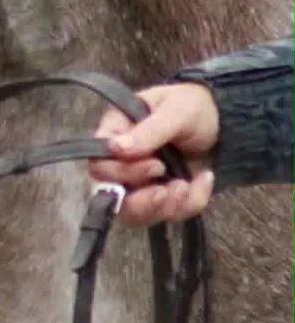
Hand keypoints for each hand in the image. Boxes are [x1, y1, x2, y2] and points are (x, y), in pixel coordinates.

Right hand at [88, 83, 219, 226]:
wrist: (223, 122)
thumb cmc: (193, 106)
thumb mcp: (176, 111)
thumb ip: (149, 131)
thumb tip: (116, 148)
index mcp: (115, 133)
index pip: (99, 164)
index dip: (121, 173)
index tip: (156, 166)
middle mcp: (120, 161)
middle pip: (111, 196)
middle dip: (144, 200)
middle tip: (174, 186)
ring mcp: (139, 183)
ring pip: (136, 214)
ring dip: (166, 206)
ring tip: (189, 185)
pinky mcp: (160, 198)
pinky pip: (167, 215)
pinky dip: (190, 203)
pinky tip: (204, 180)